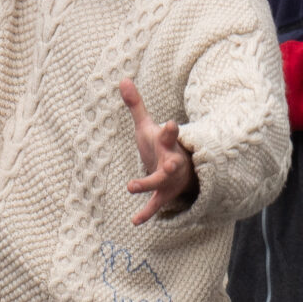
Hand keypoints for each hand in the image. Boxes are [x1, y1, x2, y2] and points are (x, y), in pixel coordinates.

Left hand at [120, 78, 197, 223]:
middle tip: (168, 166)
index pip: (171, 136)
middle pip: (172, 163)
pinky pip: (155, 205)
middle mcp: (171, 162)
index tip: (172, 124)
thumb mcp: (147, 126)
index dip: (171, 131)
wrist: (180, 170)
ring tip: (131, 185)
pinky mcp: (163, 195)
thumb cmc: (160, 146)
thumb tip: (122, 79)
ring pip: (160, 184)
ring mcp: (168, 180)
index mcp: (167, 144)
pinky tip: (134, 222)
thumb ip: (136, 105)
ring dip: (148, 184)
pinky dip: (145, 213)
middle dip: (170, 164)